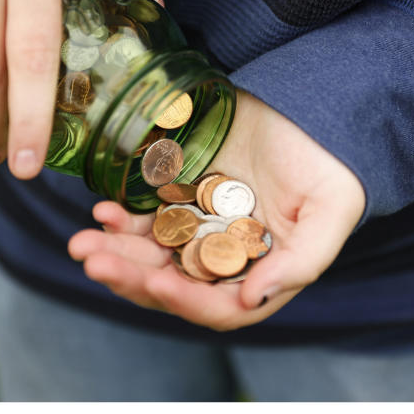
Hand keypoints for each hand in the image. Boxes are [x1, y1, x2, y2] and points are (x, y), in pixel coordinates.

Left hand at [67, 90, 364, 330]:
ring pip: (147, 255)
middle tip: (93, 261)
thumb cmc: (330, 161)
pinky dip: (119, 221)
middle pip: (170, 284)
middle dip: (129, 276)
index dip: (186, 301)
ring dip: (114, 252)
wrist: (311, 107)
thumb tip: (252, 298)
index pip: (217, 306)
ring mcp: (198, 229)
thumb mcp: (332, 208)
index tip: (159, 283)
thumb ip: (301, 259)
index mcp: (262, 274)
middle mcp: (225, 260)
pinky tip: (102, 210)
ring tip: (82, 241)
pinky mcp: (178, 198)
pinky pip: (142, 219)